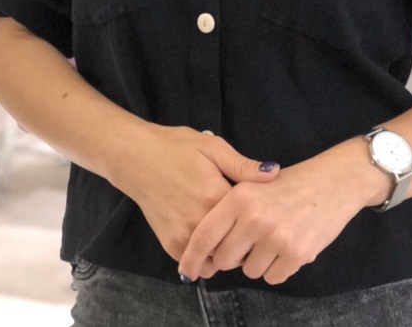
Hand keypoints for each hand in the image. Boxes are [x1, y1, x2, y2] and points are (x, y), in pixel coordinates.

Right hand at [113, 124, 279, 268]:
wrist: (136, 157)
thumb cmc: (176, 147)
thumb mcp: (213, 147)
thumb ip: (243, 166)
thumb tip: (274, 174)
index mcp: (216, 195)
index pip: (251, 223)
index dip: (260, 220)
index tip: (264, 215)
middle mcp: (200, 221)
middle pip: (236, 245)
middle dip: (245, 240)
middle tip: (247, 226)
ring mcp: (183, 236)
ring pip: (217, 259)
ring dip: (225, 251)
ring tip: (229, 233)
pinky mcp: (169, 244)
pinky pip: (196, 263)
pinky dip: (206, 257)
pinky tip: (211, 239)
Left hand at [177, 147, 370, 285]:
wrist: (334, 181)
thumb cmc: (291, 182)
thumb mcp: (254, 183)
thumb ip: (228, 209)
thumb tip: (205, 245)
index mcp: (240, 197)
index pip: (204, 235)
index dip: (191, 257)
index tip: (186, 270)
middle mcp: (255, 219)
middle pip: (224, 259)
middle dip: (232, 255)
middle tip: (247, 240)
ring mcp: (276, 238)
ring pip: (249, 271)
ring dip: (257, 261)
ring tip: (271, 238)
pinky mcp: (296, 255)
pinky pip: (273, 277)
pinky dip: (277, 267)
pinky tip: (286, 245)